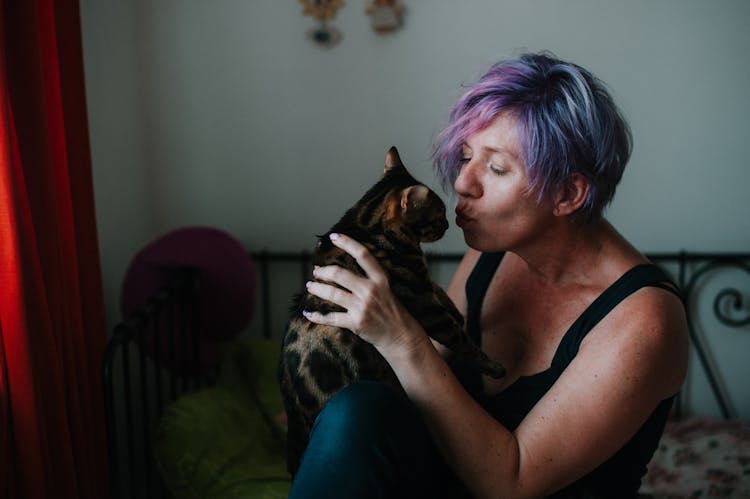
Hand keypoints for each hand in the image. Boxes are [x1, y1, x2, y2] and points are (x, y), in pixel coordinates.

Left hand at [303, 233, 424, 353]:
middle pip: (340, 274)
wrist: (400, 335)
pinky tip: (308, 313)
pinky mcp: (356, 323)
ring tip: (310, 286)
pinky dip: (317, 316)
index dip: (347, 243)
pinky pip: (331, 318)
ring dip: (317, 288)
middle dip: (323, 271)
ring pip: (332, 293)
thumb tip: (342, 268)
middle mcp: (371, 290)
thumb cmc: (390, 310)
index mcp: (380, 279)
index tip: (334, 237)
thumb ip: (368, 277)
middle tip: (316, 271)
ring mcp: (362, 307)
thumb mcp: (385, 288)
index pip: (363, 255)